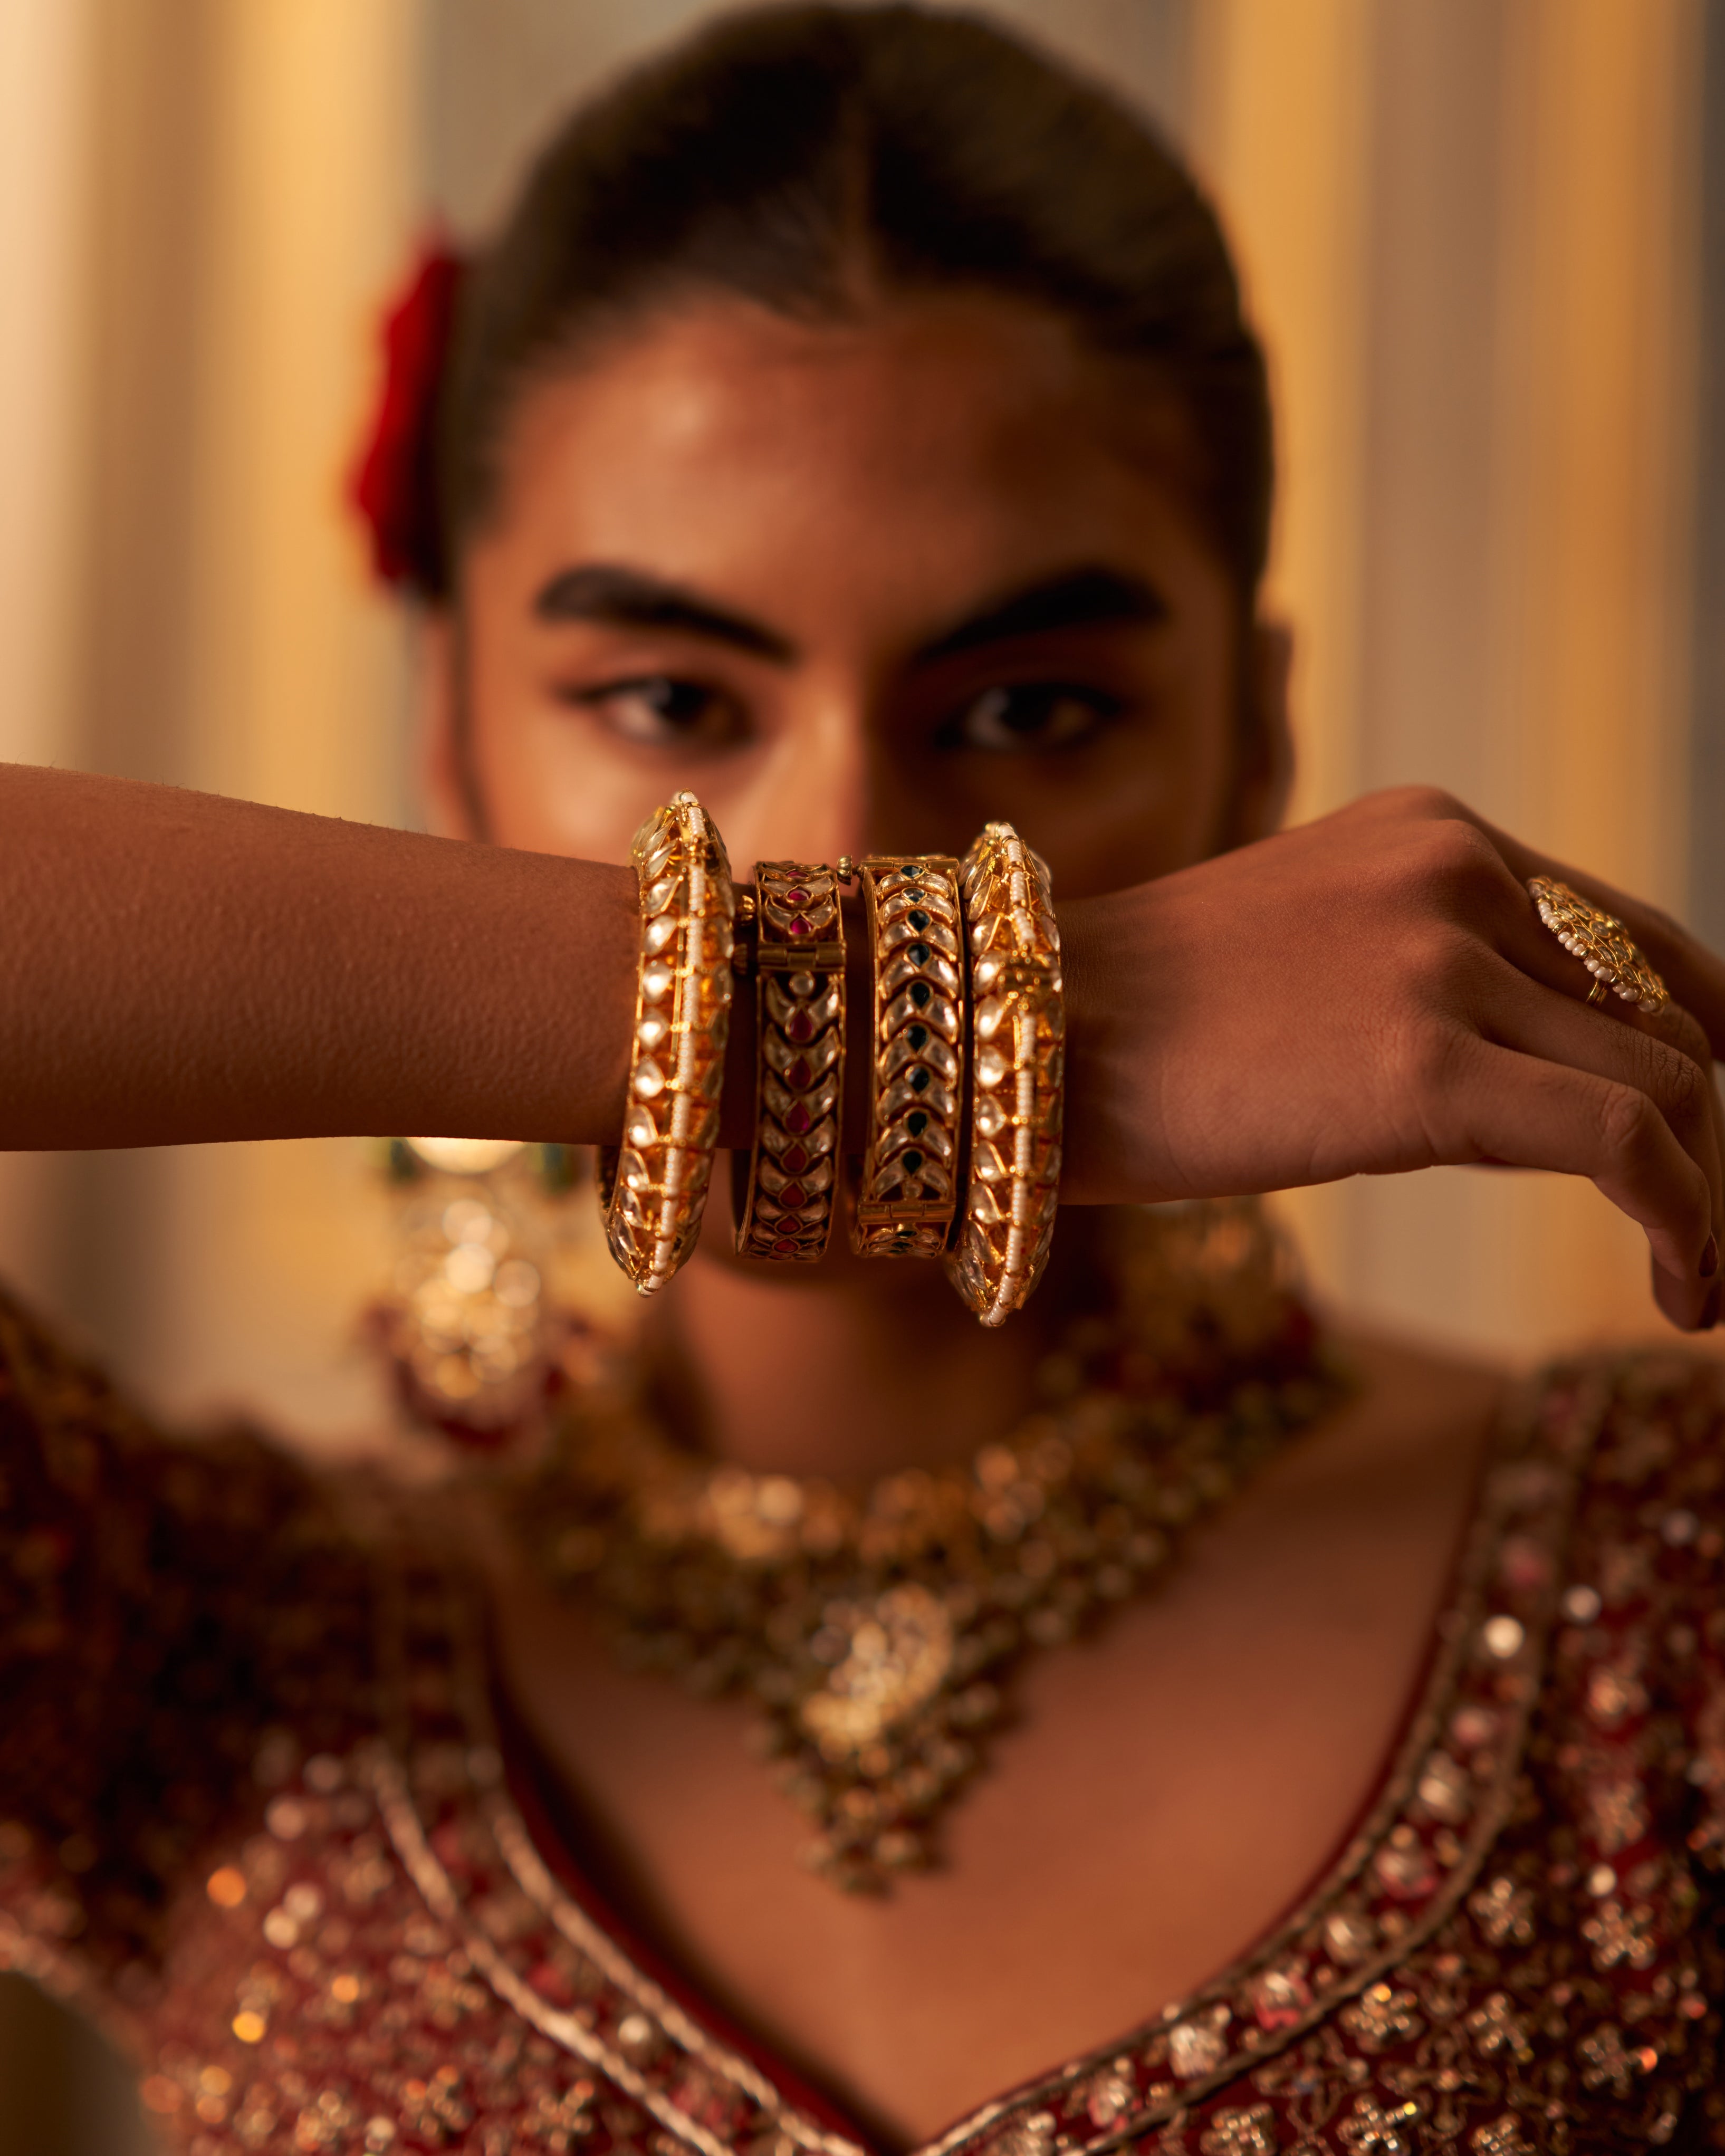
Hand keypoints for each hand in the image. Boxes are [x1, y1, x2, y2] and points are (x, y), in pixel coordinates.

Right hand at [1061, 785, 1724, 1330]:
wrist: (1015, 1038)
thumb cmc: (1133, 1028)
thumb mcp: (1311, 960)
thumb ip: (1433, 984)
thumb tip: (1551, 1097)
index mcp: (1434, 835)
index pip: (1634, 941)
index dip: (1688, 1045)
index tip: (1688, 1142)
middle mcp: (1461, 870)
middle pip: (1669, 1013)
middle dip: (1700, 1132)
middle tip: (1694, 1233)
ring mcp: (1445, 959)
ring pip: (1669, 1081)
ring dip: (1701, 1194)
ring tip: (1692, 1285)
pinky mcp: (1429, 1065)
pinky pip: (1629, 1145)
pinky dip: (1689, 1225)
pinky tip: (1684, 1292)